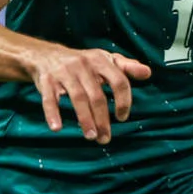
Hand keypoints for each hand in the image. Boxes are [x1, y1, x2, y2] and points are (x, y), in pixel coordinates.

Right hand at [27, 45, 151, 141]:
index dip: (123, 101)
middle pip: (97, 95)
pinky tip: (57, 128)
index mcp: (100, 60)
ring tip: (91, 137)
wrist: (45, 55)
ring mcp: (64, 72)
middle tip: (105, 138)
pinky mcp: (46, 81)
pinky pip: (49, 99)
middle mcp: (83, 64)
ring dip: (85, 120)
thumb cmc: (83, 62)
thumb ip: (126, 67)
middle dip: (103, 119)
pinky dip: (52, 113)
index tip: (122, 117)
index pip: (118, 80)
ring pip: (77, 98)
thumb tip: (147, 73)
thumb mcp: (105, 60)